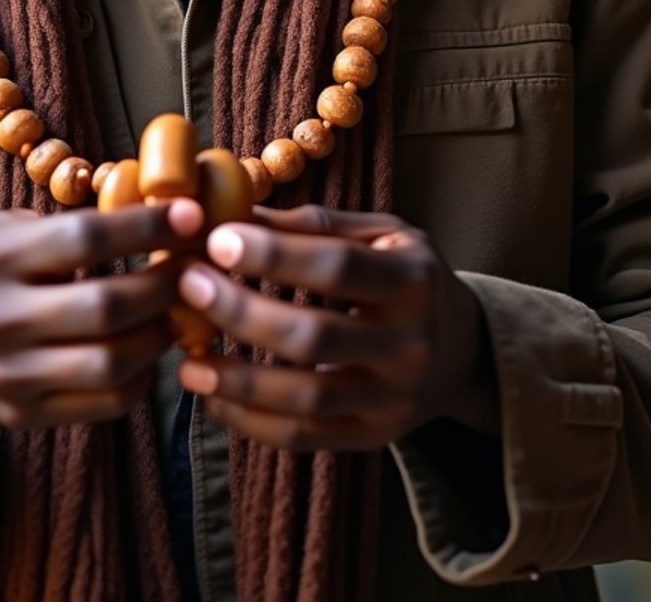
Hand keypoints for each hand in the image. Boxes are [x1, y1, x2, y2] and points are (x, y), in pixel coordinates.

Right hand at [0, 199, 202, 428]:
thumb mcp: (10, 228)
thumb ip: (73, 226)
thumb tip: (162, 219)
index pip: (85, 237)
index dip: (147, 226)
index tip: (191, 216)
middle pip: (105, 307)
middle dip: (166, 286)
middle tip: (197, 269)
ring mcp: (8, 374)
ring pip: (110, 364)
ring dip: (160, 336)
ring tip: (178, 312)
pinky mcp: (22, 414)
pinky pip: (103, 404)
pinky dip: (142, 378)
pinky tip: (151, 351)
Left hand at [175, 205, 498, 452]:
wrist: (465, 350)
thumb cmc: (407, 275)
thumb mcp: (380, 234)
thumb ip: (314, 224)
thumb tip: (233, 213)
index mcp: (412, 279)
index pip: (337, 268)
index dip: (274, 255)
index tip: (216, 240)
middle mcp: (410, 344)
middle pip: (314, 337)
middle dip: (242, 313)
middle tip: (187, 287)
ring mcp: (394, 399)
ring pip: (306, 397)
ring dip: (237, 381)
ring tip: (186, 360)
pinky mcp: (374, 437)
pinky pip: (305, 437)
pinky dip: (251, 422)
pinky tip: (212, 398)